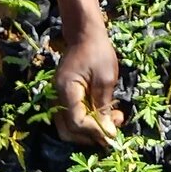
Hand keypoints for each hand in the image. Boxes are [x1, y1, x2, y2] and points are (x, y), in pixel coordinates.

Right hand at [55, 23, 122, 147]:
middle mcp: (57, 98)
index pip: (76, 122)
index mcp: (66, 90)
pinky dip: (87, 122)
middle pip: (68, 131)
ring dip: (90, 131)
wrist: (85, 35)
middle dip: (91, 136)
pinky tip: (104, 114)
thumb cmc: (97, 52)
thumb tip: (108, 133)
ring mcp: (58, 98)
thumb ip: (104, 107)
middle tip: (113, 130)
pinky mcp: (64, 98)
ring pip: (69, 128)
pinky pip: (71, 118)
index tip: (114, 133)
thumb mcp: (105, 78)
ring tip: (113, 121)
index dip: (95, 131)